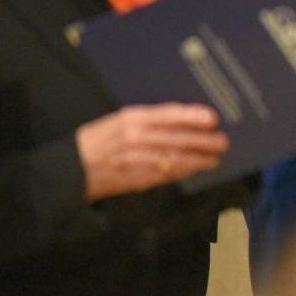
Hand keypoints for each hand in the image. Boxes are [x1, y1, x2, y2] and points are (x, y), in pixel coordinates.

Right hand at [75, 103, 228, 200]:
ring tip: (214, 158)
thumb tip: (183, 120)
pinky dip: (182, 172)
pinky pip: (164, 175)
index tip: (212, 118)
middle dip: (203, 141)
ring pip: (174, 159)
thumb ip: (149, 119)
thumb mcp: (119, 119)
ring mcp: (135, 161)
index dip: (192, 116)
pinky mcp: (135, 180)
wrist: (73, 167)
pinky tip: (194, 169)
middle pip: (177, 139)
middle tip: (222, 142)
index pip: (168, 115)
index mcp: (131, 118)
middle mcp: (135, 138)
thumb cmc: (99, 138)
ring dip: (198, 159)